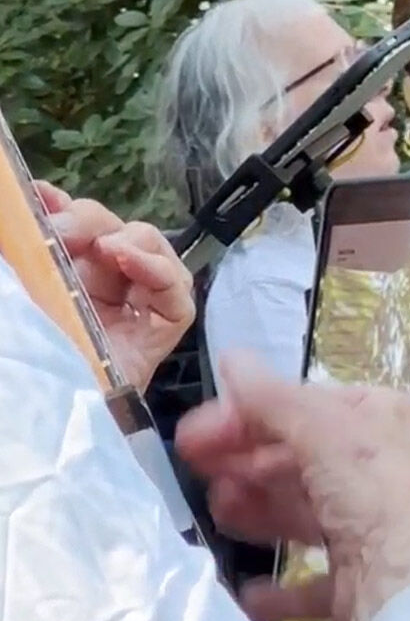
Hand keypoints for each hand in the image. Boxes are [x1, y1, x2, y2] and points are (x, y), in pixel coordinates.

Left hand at [35, 180, 194, 390]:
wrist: (53, 424)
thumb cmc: (35, 368)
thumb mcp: (25, 299)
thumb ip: (23, 260)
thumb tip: (22, 203)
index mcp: (72, 278)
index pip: (78, 229)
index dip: (61, 207)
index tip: (36, 197)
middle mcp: (108, 285)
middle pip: (115, 230)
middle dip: (89, 220)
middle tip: (56, 229)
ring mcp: (140, 304)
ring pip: (151, 246)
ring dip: (126, 238)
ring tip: (101, 246)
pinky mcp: (167, 325)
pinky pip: (176, 289)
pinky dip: (156, 268)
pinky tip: (128, 260)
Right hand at [175, 354, 409, 620]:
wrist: (408, 584)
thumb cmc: (375, 491)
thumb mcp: (321, 428)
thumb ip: (272, 398)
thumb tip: (234, 358)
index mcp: (383, 418)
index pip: (309, 407)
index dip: (252, 415)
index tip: (202, 431)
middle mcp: (383, 467)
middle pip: (303, 460)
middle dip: (249, 463)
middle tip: (199, 468)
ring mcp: (373, 524)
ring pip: (305, 511)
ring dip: (258, 510)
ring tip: (220, 511)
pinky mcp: (361, 576)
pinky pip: (313, 578)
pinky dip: (280, 586)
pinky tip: (252, 589)